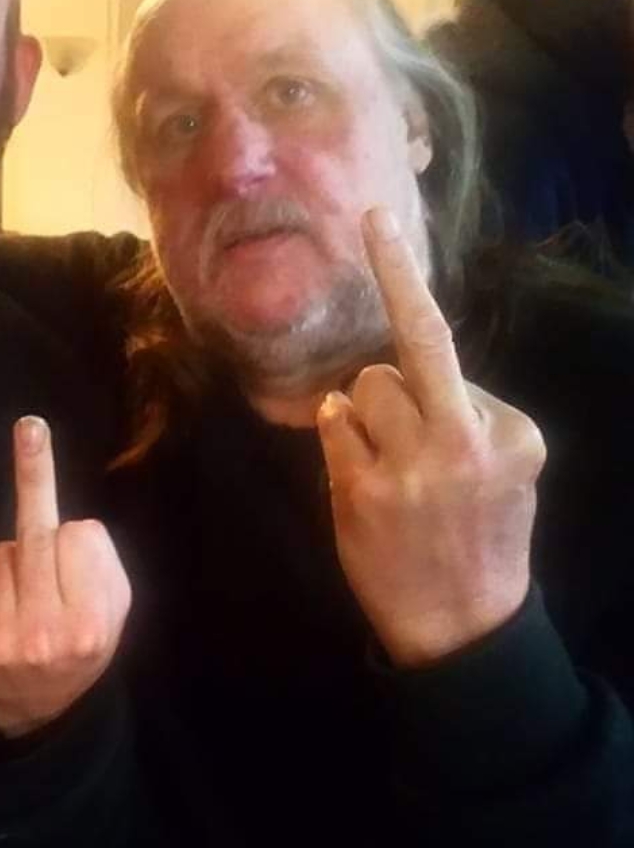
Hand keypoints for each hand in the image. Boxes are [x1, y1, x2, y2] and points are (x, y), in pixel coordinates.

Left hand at [0, 416, 131, 738]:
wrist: (33, 714)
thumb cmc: (78, 649)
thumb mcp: (114, 612)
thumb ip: (103, 561)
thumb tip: (73, 522)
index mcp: (87, 628)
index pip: (77, 534)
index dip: (77, 539)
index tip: (72, 544)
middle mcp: (40, 635)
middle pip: (35, 535)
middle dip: (42, 540)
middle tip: (44, 559)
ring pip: (0, 552)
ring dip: (12, 564)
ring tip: (23, 600)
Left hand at [316, 207, 546, 666]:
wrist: (463, 627)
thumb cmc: (482, 535)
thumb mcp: (509, 472)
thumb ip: (469, 413)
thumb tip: (404, 366)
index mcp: (512, 433)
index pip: (445, 351)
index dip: (401, 278)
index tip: (375, 219)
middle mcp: (465, 443)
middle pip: (402, 357)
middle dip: (391, 314)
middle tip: (381, 256)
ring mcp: (412, 471)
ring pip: (364, 389)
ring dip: (368, 413)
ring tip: (392, 465)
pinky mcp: (364, 496)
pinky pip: (335, 426)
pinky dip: (343, 438)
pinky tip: (368, 478)